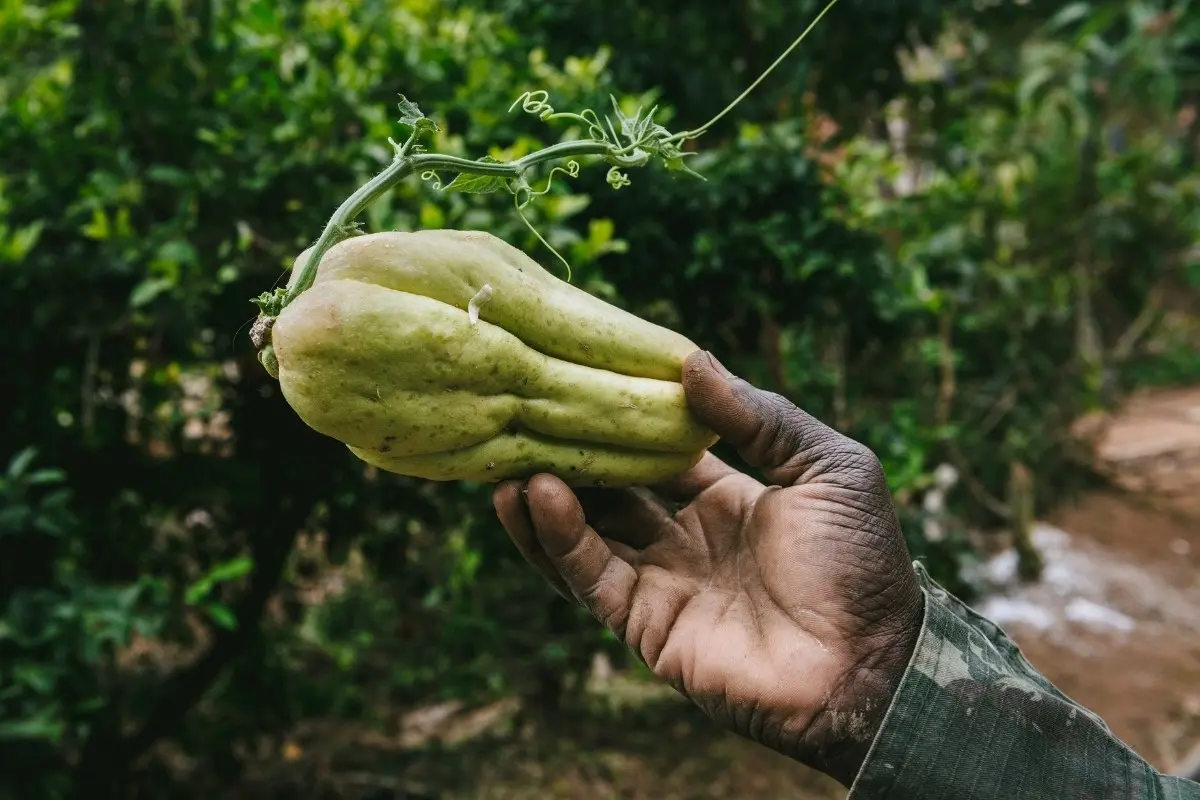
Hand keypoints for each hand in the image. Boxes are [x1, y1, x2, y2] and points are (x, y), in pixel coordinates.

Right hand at [492, 351, 923, 786]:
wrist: (870, 666)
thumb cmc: (862, 564)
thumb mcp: (827, 468)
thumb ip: (760, 416)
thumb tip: (691, 360)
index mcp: (728, 499)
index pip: (657, 452)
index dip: (621, 419)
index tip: (582, 378)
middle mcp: (686, 538)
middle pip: (611, 489)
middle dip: (571, 454)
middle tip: (526, 411)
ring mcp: (663, 582)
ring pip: (587, 532)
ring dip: (547, 496)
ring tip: (508, 454)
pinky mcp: (645, 624)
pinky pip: (591, 576)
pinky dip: (559, 538)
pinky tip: (536, 495)